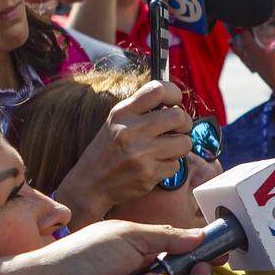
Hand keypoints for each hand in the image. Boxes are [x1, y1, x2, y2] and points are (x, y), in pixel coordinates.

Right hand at [53, 81, 192, 228]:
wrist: (90, 185)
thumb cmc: (108, 151)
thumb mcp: (116, 122)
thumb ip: (142, 110)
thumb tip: (176, 104)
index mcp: (123, 113)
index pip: (158, 89)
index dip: (174, 94)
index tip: (175, 103)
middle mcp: (131, 130)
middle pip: (179, 116)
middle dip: (184, 123)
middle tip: (178, 130)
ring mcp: (140, 153)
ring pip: (184, 142)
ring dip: (181, 146)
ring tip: (168, 149)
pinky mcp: (148, 174)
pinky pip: (176, 165)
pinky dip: (170, 166)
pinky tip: (155, 165)